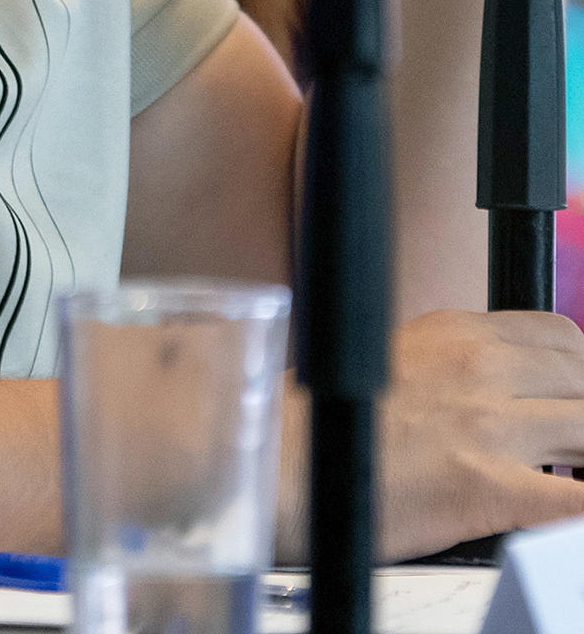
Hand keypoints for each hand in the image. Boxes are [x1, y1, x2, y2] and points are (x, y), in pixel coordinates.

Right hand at [276, 310, 583, 562]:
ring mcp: (486, 424)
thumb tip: (505, 387)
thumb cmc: (332, 423)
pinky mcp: (485, 485)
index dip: (579, 372)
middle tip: (571, 445)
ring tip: (569, 475)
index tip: (575, 398)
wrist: (287, 464)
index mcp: (458, 331)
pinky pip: (575, 501)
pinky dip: (581, 504)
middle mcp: (479, 366)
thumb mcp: (398, 356)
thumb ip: (457, 362)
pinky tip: (568, 509)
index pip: (561, 336)